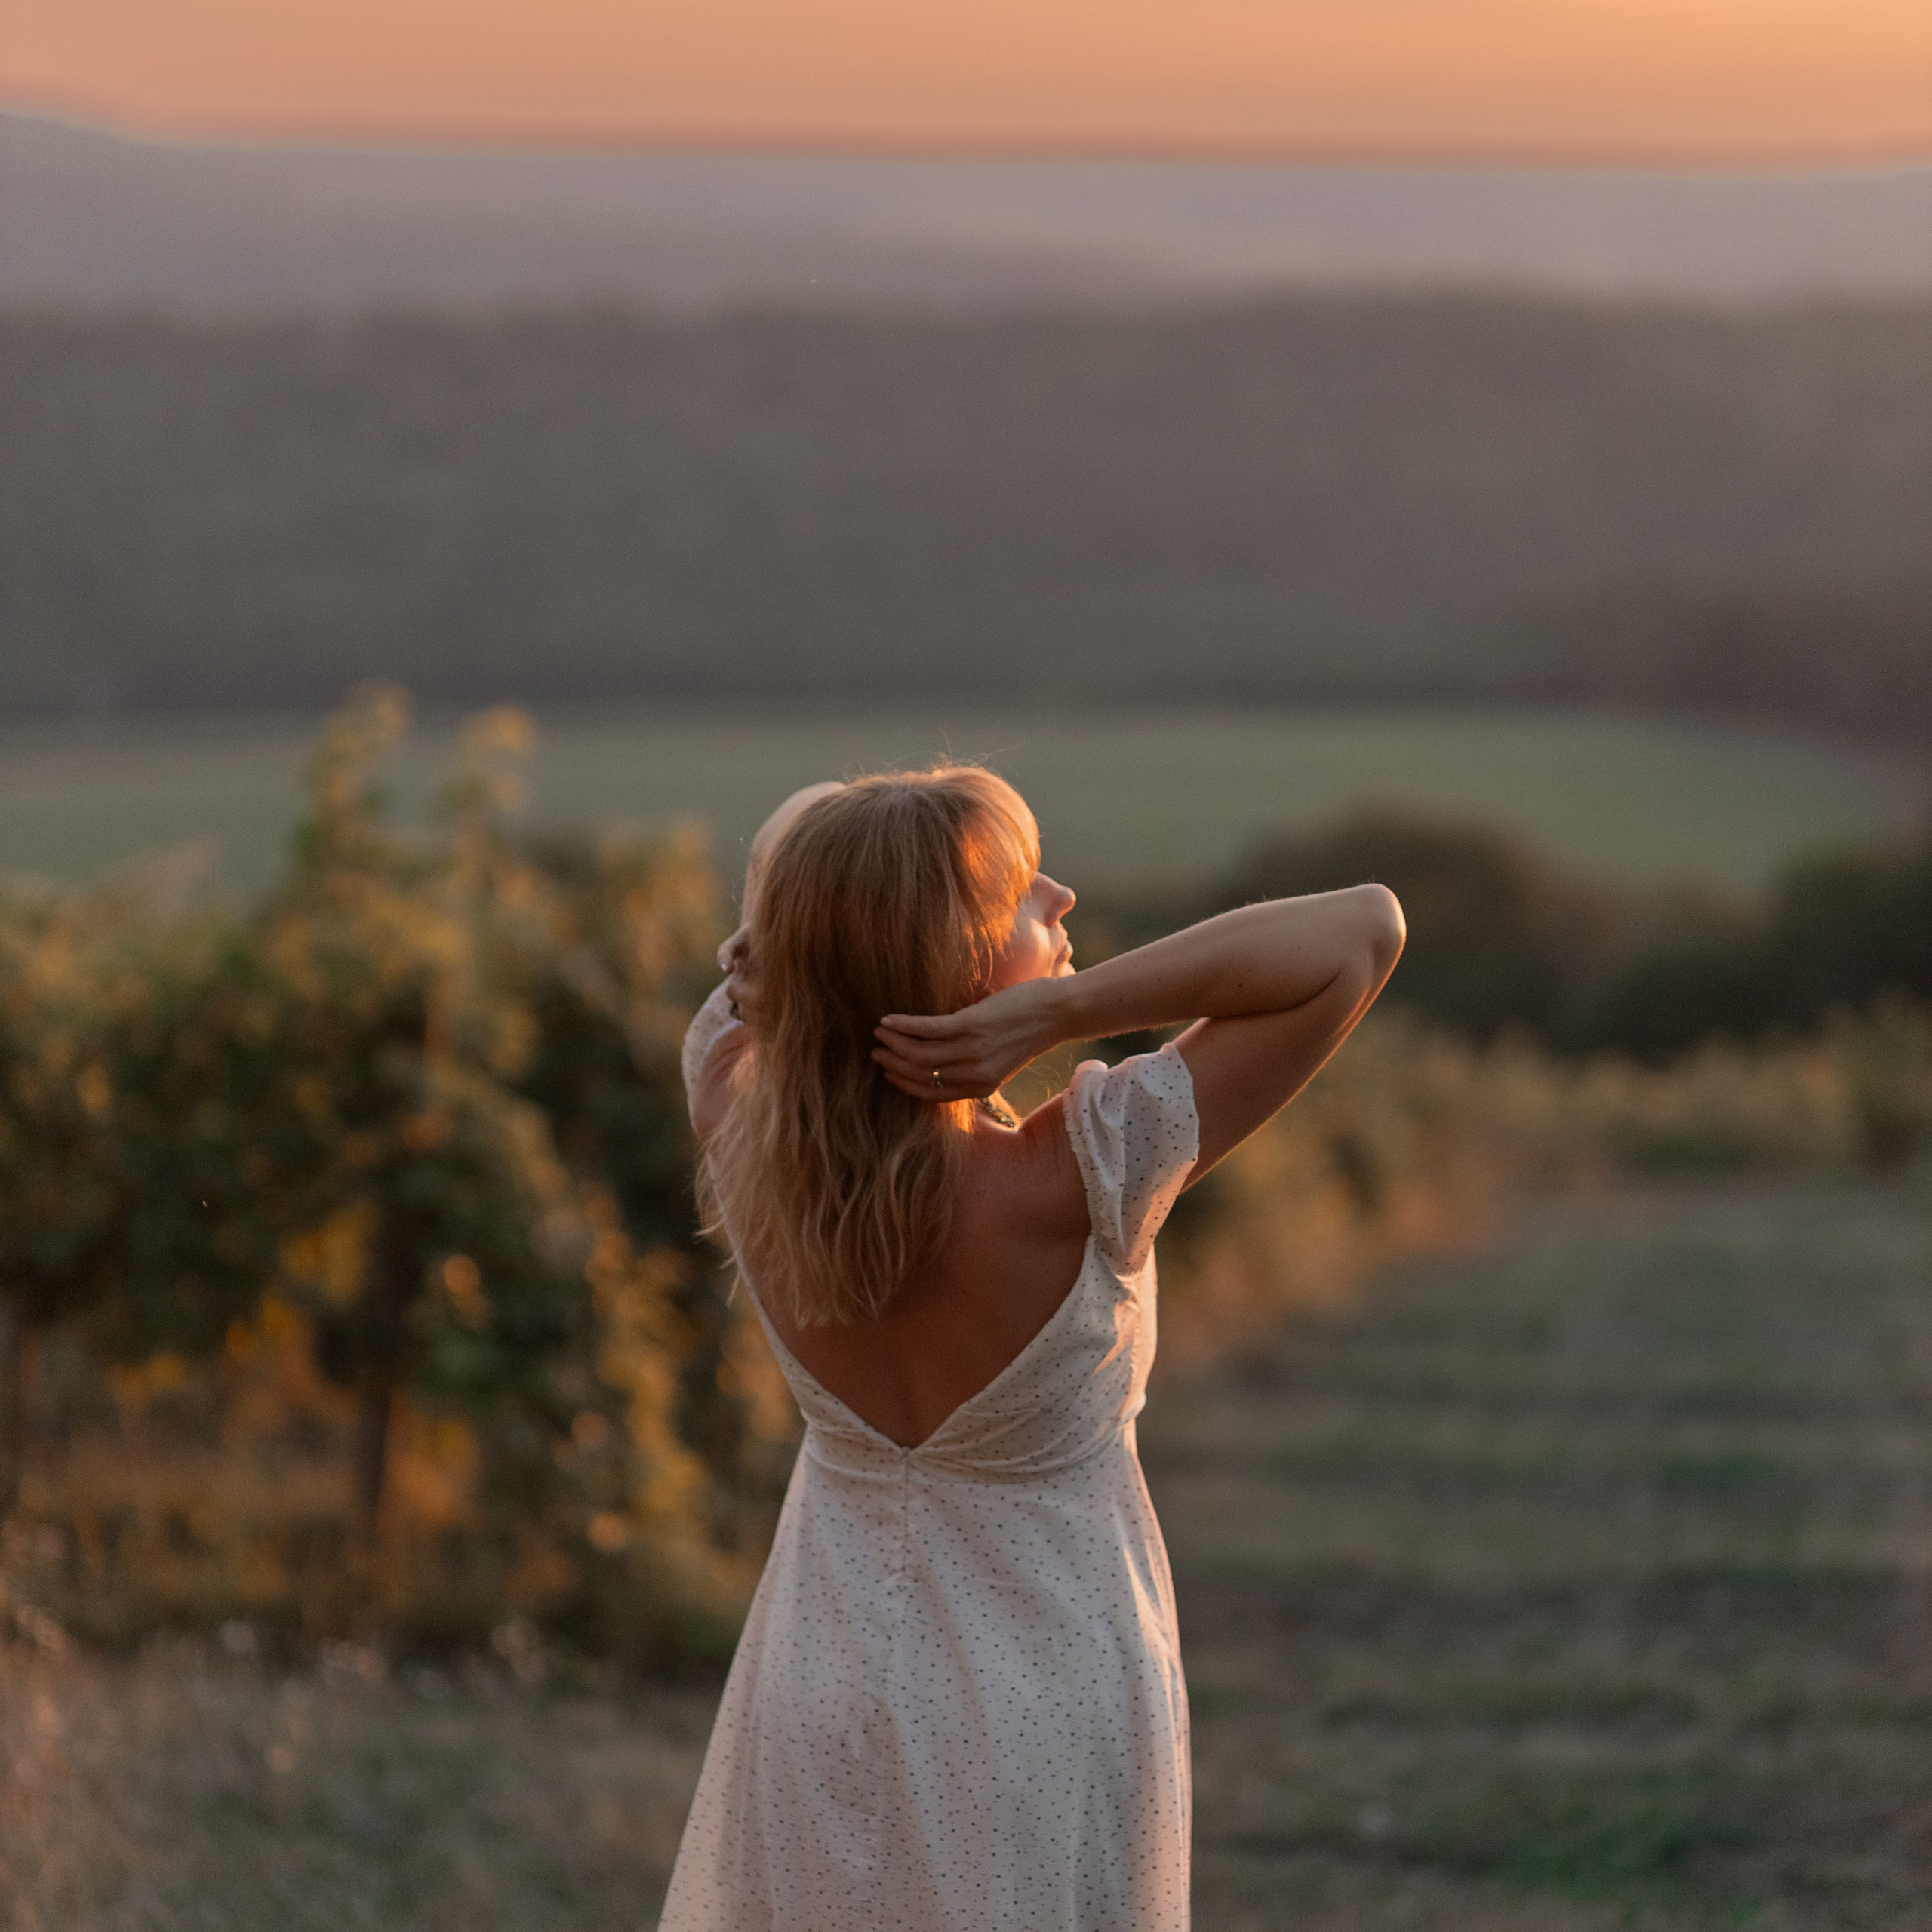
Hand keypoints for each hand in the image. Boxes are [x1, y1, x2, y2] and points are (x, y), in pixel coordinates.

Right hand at [873, 977, 1065, 1103]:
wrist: (1057, 1011)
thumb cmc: (1029, 1029)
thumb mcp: (1002, 1058)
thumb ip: (974, 1065)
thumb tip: (942, 1056)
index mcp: (981, 1087)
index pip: (931, 1092)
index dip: (906, 1083)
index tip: (889, 1071)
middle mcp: (975, 1074)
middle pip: (921, 1074)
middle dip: (893, 1064)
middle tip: (876, 1052)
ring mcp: (972, 1051)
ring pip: (919, 1054)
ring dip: (893, 1044)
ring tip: (879, 1032)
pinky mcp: (970, 1026)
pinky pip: (926, 1029)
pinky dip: (903, 1025)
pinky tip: (887, 1020)